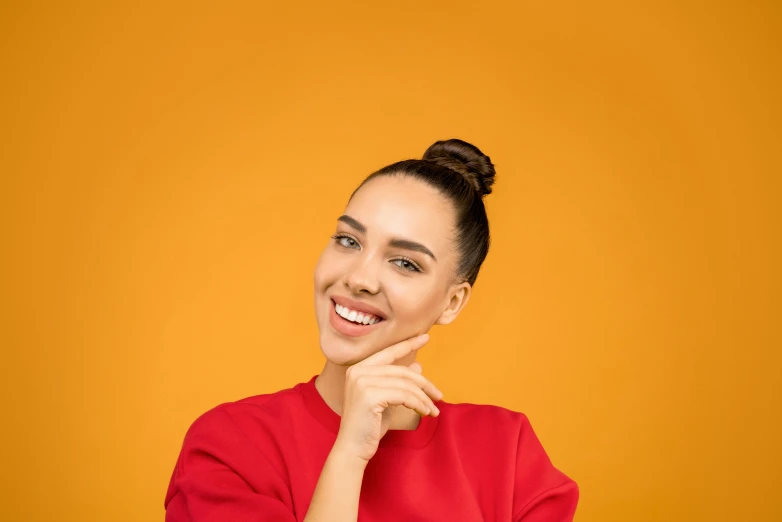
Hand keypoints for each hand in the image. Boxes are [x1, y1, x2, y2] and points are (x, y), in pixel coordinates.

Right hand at [333, 334, 443, 462]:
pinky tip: (424, 412)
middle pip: (401, 371)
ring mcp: (361, 382)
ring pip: (405, 384)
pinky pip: (404, 395)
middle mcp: (358, 372)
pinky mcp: (369, 396)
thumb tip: (418, 364)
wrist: (352, 449)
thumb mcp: (387, 401)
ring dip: (424, 398)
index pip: (388, 353)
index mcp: (359, 369)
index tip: (425, 337)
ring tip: (433, 410)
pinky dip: (418, 403)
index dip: (408, 344)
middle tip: (439, 395)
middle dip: (424, 383)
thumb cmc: (369, 427)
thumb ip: (398, 382)